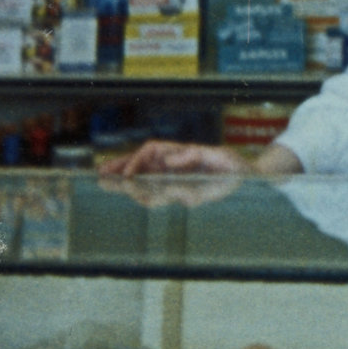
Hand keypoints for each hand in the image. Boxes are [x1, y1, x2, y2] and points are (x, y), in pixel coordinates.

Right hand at [96, 140, 248, 209]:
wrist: (247, 177)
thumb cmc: (233, 164)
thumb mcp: (219, 156)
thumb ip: (195, 156)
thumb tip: (170, 160)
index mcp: (180, 152)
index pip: (150, 152)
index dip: (135, 161)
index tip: (126, 174)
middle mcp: (174, 164)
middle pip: (142, 164)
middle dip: (121, 168)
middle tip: (100, 175)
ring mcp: (174, 178)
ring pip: (145, 179)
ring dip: (127, 182)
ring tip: (106, 183)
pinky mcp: (179, 191)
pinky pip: (157, 194)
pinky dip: (145, 195)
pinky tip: (132, 195)